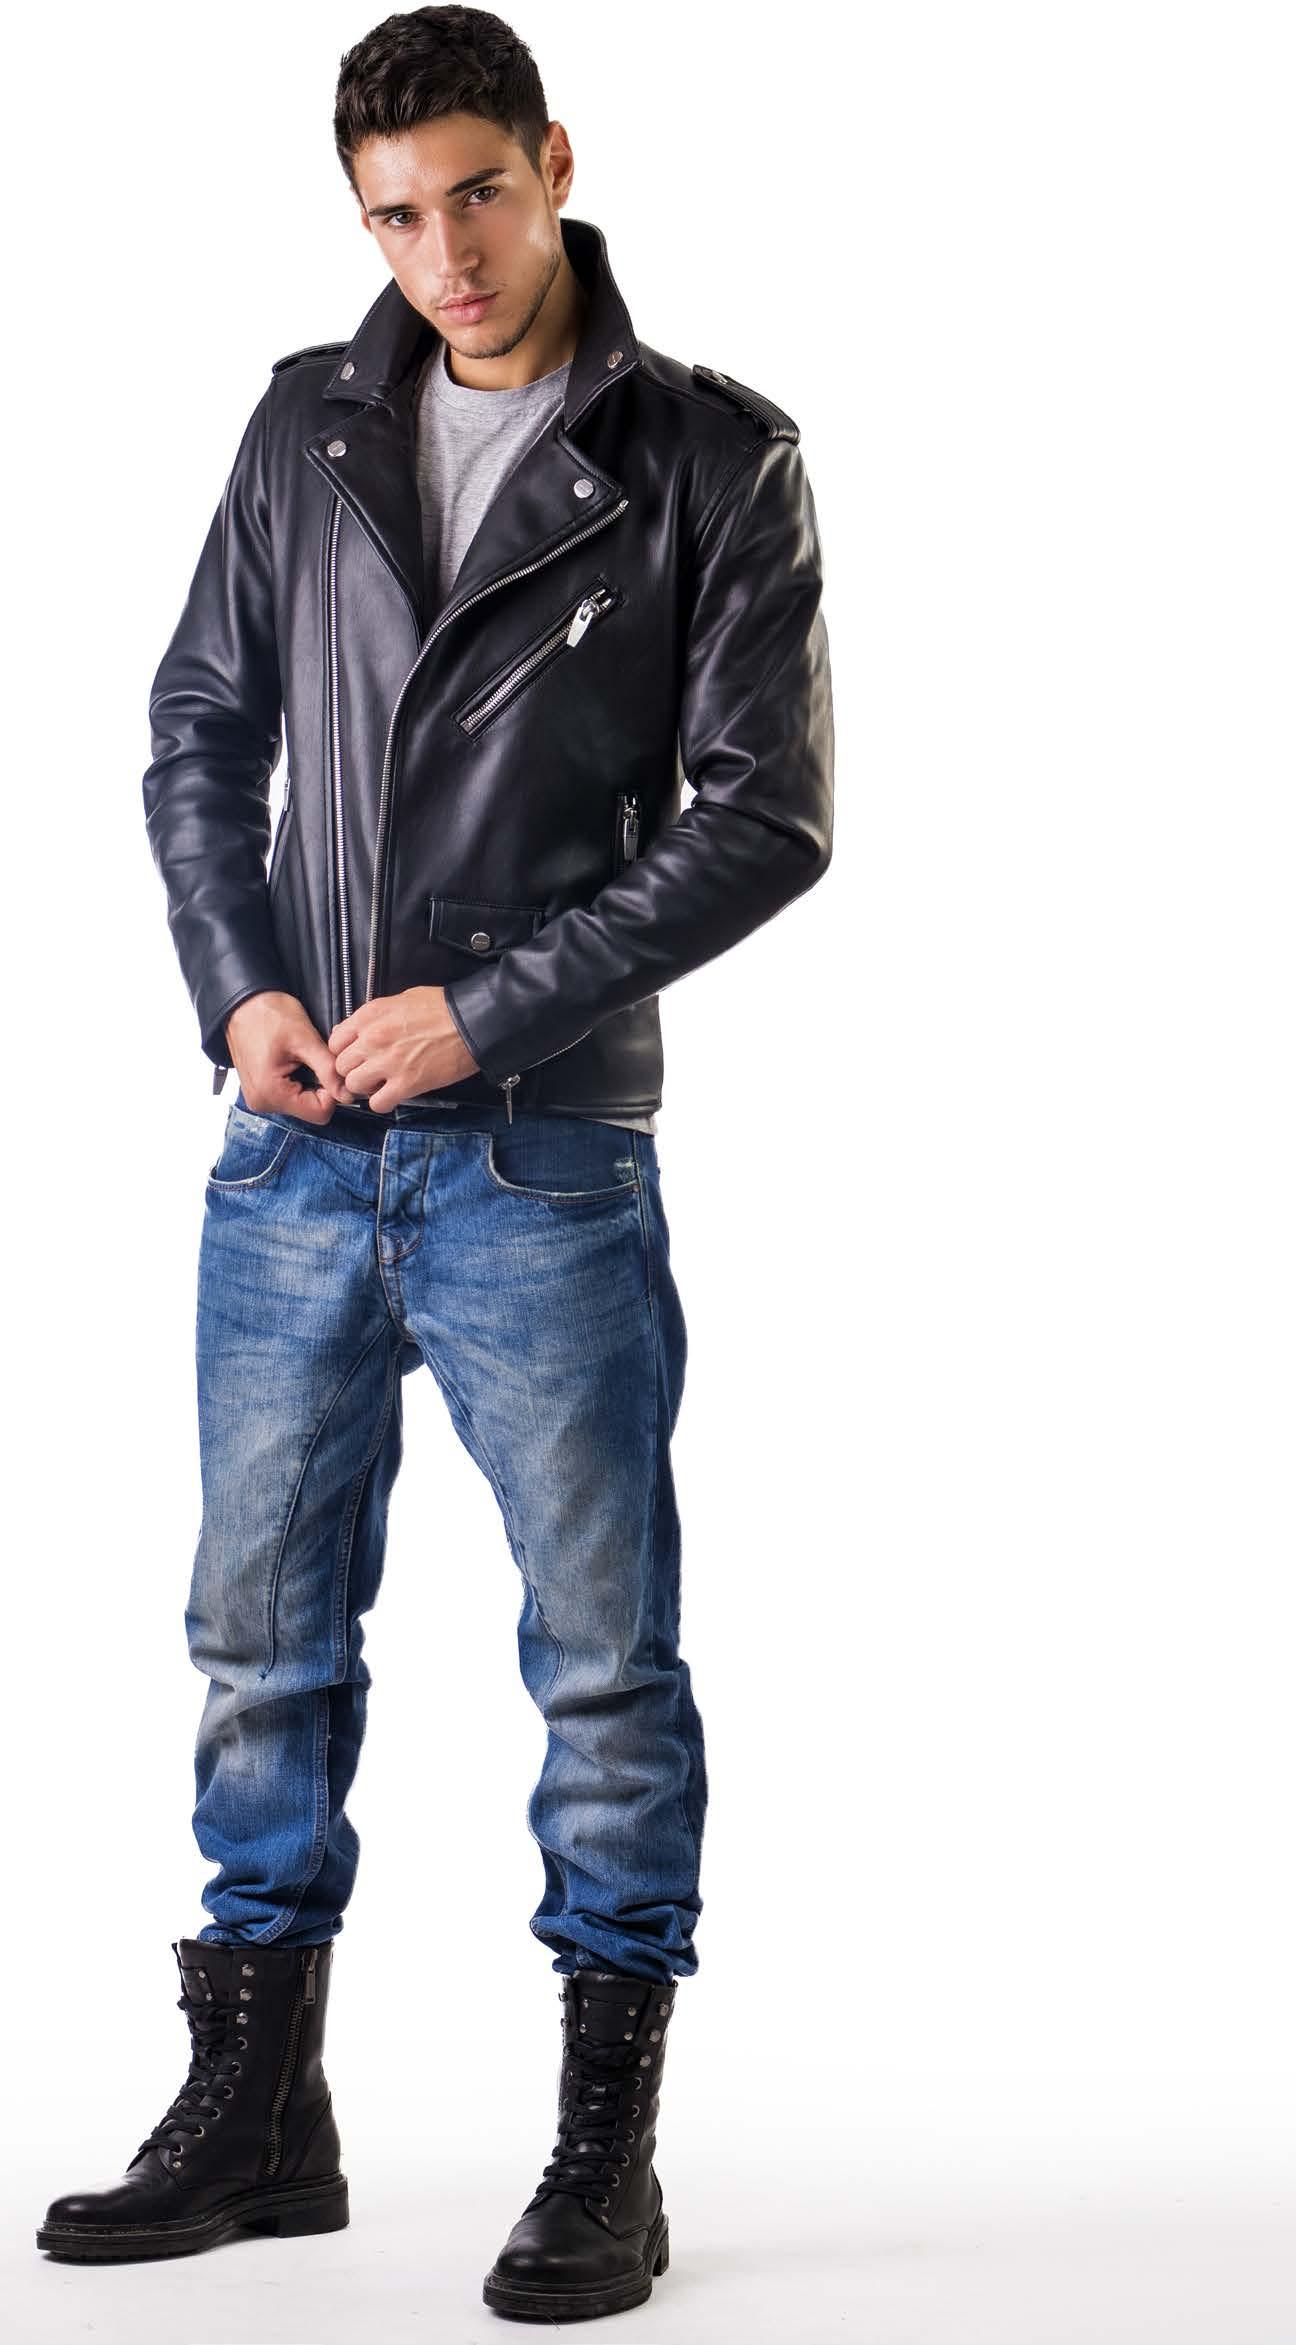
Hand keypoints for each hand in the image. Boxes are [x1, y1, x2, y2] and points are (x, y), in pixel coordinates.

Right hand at [224, 992, 350, 1122]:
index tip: (328, 1067)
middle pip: (310, 1108)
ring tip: (299, 1055)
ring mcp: (259, 1097)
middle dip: (319, 1084)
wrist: (242, 1003)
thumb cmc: (267, 1014)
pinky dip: (298, 1078)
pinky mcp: (261, 1090)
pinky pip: (289, 1093)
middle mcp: (262, 1101)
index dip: (332, 1091)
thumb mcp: (305, 1039)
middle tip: (313, 1056)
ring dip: (309, 1080)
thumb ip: (328, 1070)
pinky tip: (292, 1059)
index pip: (320, 1113)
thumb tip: (348, 1094)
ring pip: (302, 1101)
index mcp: (270, 1093)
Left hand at [327, 986, 479, 1112]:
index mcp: (370, 1016)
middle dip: (354, 1069)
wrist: (471, 1023)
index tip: (356, 1055)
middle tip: (370, 1070)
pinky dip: (383, 1103)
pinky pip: (377, 1104)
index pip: (335, 1041)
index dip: (344, 1051)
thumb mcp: (401, 1000)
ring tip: (381, 1083)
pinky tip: (393, 1094)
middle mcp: (373, 1039)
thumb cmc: (441, 1008)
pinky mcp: (406, 1084)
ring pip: (355, 1085)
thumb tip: (356, 1031)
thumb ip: (374, 1017)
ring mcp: (388, 1063)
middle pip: (342, 1065)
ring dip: (366, 1087)